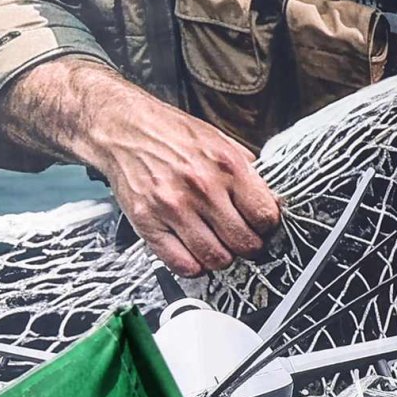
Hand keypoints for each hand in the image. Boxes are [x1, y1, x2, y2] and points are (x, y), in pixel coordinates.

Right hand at [12, 57, 279, 275]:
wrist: (124, 129)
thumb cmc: (172, 134)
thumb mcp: (220, 141)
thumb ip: (247, 171)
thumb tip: (272, 200)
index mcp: (227, 165)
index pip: (265, 216)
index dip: (267, 227)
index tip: (262, 227)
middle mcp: (202, 188)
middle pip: (244, 243)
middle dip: (248, 247)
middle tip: (242, 242)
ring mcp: (174, 208)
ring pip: (216, 258)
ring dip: (222, 258)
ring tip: (218, 247)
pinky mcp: (149, 223)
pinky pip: (182, 264)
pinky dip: (194, 267)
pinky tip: (195, 254)